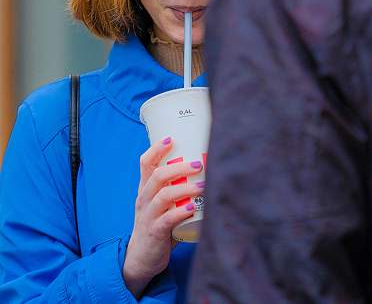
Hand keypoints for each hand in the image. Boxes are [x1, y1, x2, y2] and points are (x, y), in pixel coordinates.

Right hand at [123, 137, 203, 297]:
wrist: (140, 258)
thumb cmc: (157, 224)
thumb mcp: (161, 203)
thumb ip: (176, 187)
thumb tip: (207, 169)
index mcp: (145, 188)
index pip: (145, 163)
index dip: (156, 149)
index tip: (171, 138)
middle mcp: (144, 199)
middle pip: (157, 175)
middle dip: (179, 166)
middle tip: (198, 163)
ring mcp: (148, 215)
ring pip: (163, 195)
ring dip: (184, 188)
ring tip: (202, 186)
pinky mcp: (154, 232)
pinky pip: (167, 220)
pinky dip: (180, 212)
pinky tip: (192, 208)